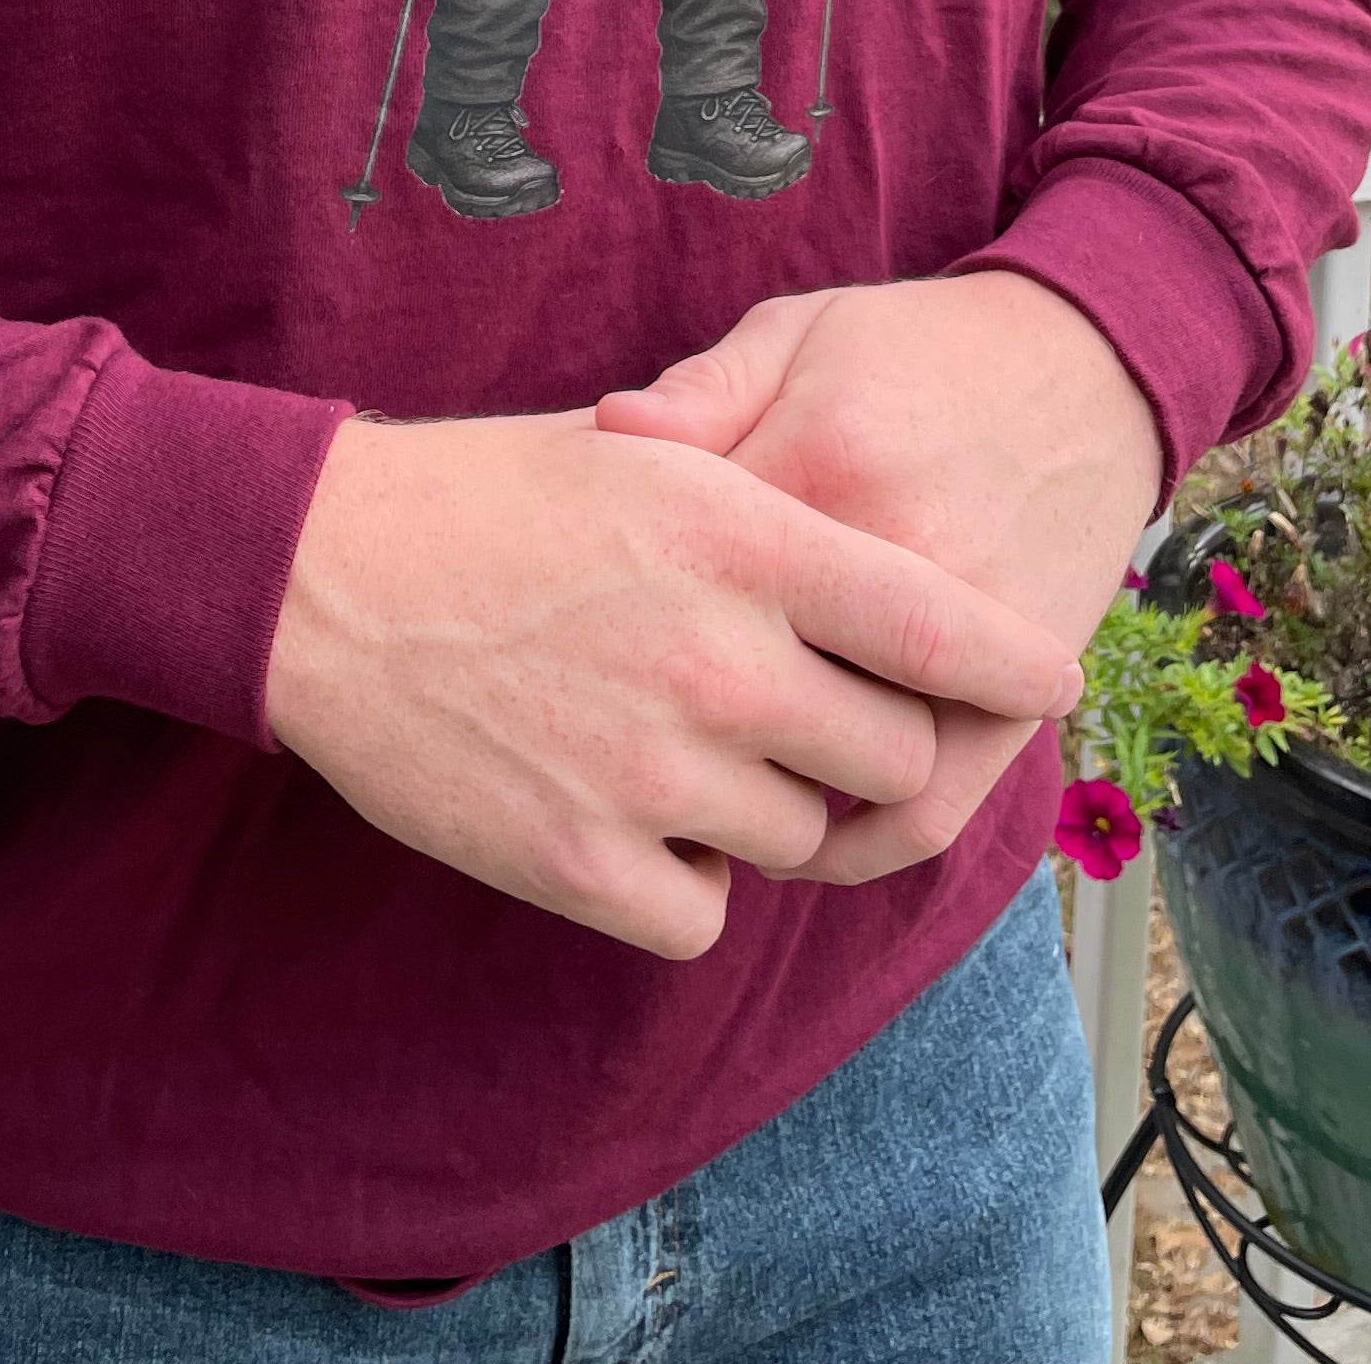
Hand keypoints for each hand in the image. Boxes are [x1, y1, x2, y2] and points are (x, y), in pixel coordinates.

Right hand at [263, 409, 1084, 960]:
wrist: (322, 577)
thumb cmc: (485, 495)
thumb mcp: (644, 454)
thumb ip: (764, 506)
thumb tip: (876, 557)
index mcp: (743, 538)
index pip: (939, 624)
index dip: (1013, 662)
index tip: (1048, 676)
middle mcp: (718, 658)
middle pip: (889, 754)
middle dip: (866, 744)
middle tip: (810, 719)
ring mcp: (653, 770)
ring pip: (800, 839)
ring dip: (765, 809)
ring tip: (683, 746)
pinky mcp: (583, 866)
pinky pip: (705, 916)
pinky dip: (683, 883)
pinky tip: (631, 815)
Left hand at [595, 274, 1158, 886]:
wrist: (1086, 366)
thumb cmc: (916, 347)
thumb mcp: (799, 332)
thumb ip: (701, 391)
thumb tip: (604, 434)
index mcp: (818, 464)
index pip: (679, 571)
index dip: (616, 605)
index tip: (578, 624)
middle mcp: (891, 566)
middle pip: (742, 688)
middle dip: (669, 722)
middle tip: (614, 734)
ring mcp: (960, 648)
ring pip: (832, 773)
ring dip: (756, 804)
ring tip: (695, 800)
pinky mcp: (1013, 700)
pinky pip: (928, 815)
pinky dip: (855, 850)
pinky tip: (796, 839)